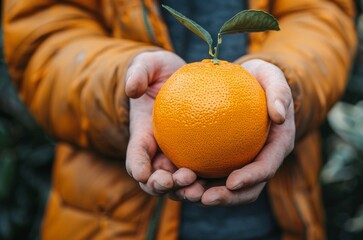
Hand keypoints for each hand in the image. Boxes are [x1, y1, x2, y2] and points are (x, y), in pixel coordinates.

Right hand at [125, 50, 197, 195]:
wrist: (183, 80)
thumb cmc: (162, 72)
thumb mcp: (148, 65)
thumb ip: (138, 72)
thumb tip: (132, 89)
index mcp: (143, 136)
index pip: (136, 156)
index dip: (138, 166)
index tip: (143, 173)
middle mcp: (158, 153)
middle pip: (154, 179)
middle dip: (162, 186)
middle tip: (181, 179)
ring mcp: (178, 157)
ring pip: (178, 184)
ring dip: (186, 190)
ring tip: (200, 188)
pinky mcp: (199, 157)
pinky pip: (203, 173)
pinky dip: (208, 182)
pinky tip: (224, 181)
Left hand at [175, 59, 295, 205]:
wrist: (246, 82)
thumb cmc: (260, 78)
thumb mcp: (271, 75)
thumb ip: (279, 91)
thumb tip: (280, 116)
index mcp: (277, 145)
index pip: (267, 167)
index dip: (252, 179)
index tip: (232, 182)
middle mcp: (261, 159)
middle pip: (247, 189)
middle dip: (227, 199)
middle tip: (203, 198)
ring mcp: (243, 162)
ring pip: (226, 188)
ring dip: (207, 196)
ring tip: (185, 194)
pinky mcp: (225, 159)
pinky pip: (210, 174)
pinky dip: (196, 180)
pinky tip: (176, 178)